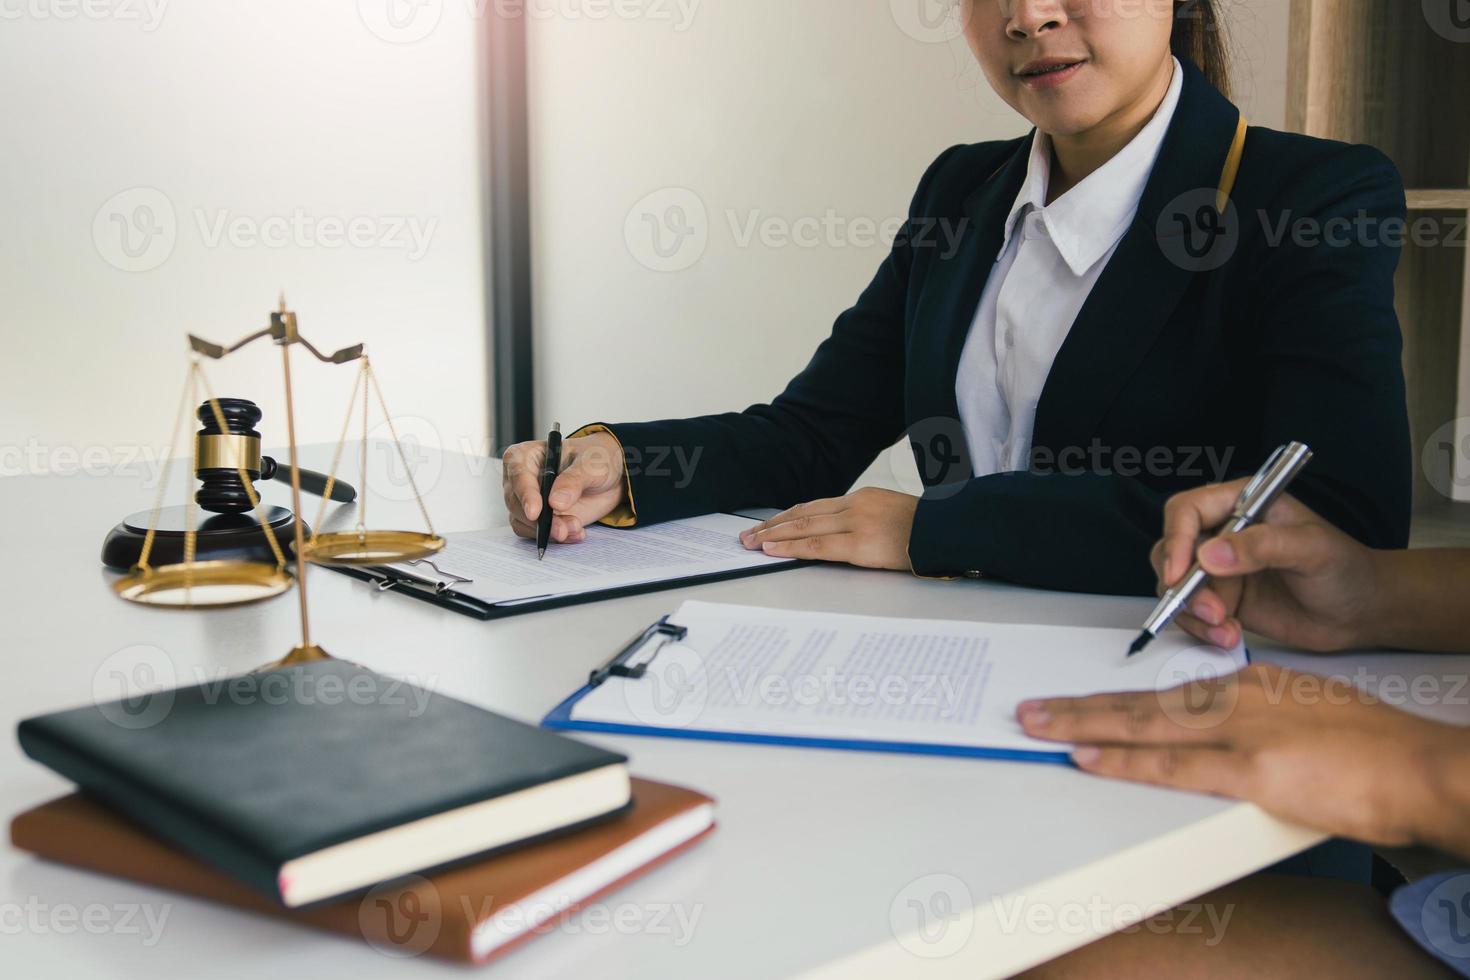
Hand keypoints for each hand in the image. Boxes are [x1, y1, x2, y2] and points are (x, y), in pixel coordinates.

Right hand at [501, 431, 626, 543]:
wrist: (608, 478)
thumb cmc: (595, 460)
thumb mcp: (591, 465)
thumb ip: (574, 480)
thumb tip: (555, 502)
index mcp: (526, 455)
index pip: (518, 475)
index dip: (525, 494)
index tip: (535, 512)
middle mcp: (521, 479)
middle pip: (516, 504)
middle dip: (539, 521)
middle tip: (563, 528)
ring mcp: (527, 501)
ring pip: (524, 523)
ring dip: (549, 531)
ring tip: (576, 528)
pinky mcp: (537, 519)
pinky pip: (536, 534)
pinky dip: (555, 537)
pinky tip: (575, 532)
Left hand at [738, 488, 918, 570]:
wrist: (948, 531)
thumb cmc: (925, 530)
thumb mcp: (890, 515)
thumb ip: (863, 521)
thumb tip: (838, 534)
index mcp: (861, 498)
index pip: (814, 506)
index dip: (787, 516)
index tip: (768, 524)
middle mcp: (854, 506)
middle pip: (803, 513)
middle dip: (772, 526)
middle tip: (747, 535)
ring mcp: (856, 523)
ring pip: (804, 527)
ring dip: (773, 536)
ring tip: (752, 543)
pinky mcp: (860, 544)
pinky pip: (817, 546)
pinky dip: (791, 547)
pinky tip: (773, 550)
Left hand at [1016, 664, 1463, 848]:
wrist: (1418, 765)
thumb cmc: (1374, 746)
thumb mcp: (1305, 711)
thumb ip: (1257, 717)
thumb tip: (1221, 732)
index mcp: (1248, 686)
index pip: (1164, 696)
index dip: (1113, 704)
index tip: (1075, 708)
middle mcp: (1235, 701)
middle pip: (1139, 705)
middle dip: (1077, 708)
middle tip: (1030, 711)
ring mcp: (1239, 733)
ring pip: (1142, 727)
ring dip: (1083, 726)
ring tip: (1038, 726)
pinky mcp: (1251, 770)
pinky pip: (1171, 764)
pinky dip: (1123, 759)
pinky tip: (1088, 755)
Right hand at [1152, 480, 1381, 651]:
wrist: (1361, 613)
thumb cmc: (1347, 570)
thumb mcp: (1312, 549)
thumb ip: (1263, 547)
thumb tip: (1210, 556)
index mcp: (1242, 503)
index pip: (1188, 510)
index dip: (1177, 539)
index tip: (1180, 573)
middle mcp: (1224, 533)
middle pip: (1172, 549)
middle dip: (1183, 584)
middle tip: (1210, 611)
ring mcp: (1220, 569)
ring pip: (1176, 585)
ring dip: (1193, 611)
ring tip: (1226, 628)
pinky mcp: (1222, 599)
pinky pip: (1190, 612)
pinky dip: (1202, 628)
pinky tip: (1230, 636)